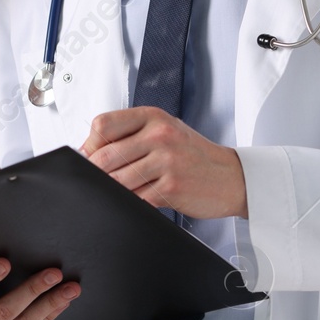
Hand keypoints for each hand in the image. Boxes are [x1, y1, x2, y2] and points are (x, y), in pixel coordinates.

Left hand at [81, 107, 247, 218]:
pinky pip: (135, 198)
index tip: (91, 158)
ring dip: (111, 190)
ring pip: (117, 180)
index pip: (103, 125)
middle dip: (96, 174)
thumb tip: (88, 153)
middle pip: (104, 156)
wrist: (232, 177)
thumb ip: (130, 136)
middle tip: (99, 181)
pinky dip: (130, 202)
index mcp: (152, 117)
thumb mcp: (164, 132)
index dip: (89, 145)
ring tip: (120, 191)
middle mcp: (159, 135)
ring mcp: (166, 161)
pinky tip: (138, 199)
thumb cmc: (193, 155)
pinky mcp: (171, 187)